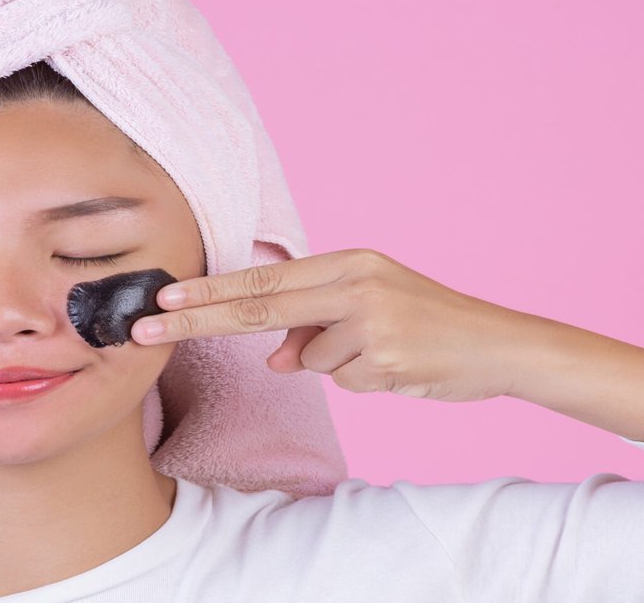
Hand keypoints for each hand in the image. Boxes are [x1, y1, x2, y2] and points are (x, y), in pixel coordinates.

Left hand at [129, 248, 541, 401]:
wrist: (499, 346)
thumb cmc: (432, 328)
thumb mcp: (372, 313)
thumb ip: (317, 328)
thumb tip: (274, 357)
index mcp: (348, 261)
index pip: (263, 277)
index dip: (210, 290)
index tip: (163, 299)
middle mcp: (354, 281)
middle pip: (258, 304)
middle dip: (196, 320)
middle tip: (144, 330)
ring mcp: (370, 317)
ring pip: (310, 357)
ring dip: (338, 365)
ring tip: (388, 354)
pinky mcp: (384, 354)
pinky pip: (344, 380)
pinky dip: (366, 381)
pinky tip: (402, 369)